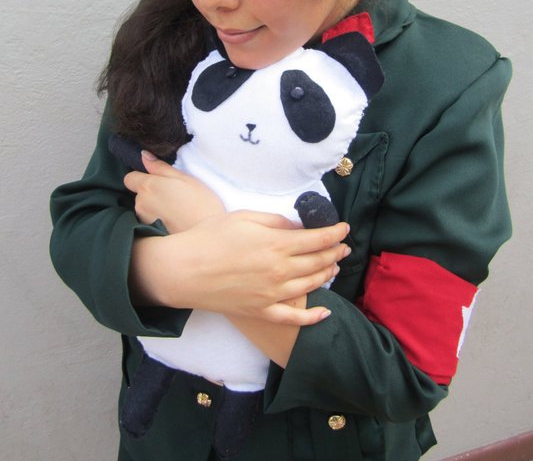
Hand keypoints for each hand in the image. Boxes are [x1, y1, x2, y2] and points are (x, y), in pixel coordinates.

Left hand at [124, 151, 223, 231]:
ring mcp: (142, 220)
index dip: (141, 177)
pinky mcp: (147, 234)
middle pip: (138, 194)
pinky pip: (147, 222)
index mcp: (148, 186)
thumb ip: (161, 167)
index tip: (156, 180)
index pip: (130, 178)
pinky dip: (156, 220)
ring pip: (143, 208)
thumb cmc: (200, 204)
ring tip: (175, 211)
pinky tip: (172, 222)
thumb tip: (143, 155)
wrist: (206, 238)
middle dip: (150, 193)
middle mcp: (140, 203)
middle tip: (173, 196)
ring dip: (153, 207)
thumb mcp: (185, 179)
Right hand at [130, 211, 349, 324]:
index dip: (335, 233)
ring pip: (311, 285)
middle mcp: (280, 271)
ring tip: (335, 267)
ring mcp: (272, 294)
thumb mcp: (244, 218)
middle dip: (336, 252)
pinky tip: (326, 313)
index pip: (317, 239)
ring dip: (328, 275)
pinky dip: (312, 317)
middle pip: (318, 262)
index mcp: (277, 245)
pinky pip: (293, 318)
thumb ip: (275, 221)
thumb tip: (298, 227)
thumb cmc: (210, 238)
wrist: (184, 270)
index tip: (344, 228)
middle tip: (344, 247)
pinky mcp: (261, 311)